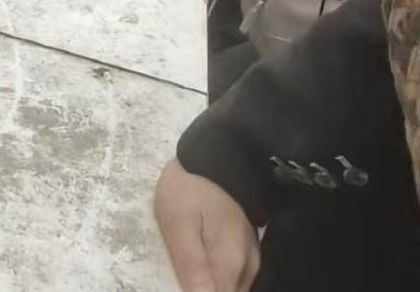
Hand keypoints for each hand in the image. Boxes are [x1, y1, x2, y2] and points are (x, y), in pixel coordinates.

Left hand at [155, 158, 259, 291]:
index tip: (182, 280)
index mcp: (230, 265)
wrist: (212, 153)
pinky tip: (200, 261)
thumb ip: (192, 270)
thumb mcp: (179, 225)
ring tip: (188, 263)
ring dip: (211, 284)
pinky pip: (235, 276)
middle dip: (205, 288)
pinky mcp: (247, 248)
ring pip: (231, 288)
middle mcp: (248, 268)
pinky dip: (218, 277)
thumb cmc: (190, 188)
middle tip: (180, 268)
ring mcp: (251, 258)